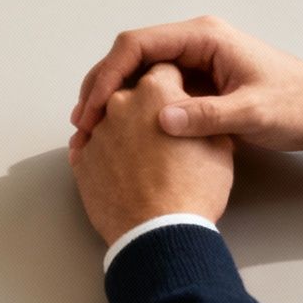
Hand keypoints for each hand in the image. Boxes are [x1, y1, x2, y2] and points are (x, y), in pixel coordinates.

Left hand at [69, 63, 234, 245]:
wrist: (159, 231)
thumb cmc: (194, 189)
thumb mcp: (220, 146)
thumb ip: (203, 117)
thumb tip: (197, 113)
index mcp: (156, 92)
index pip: (165, 70)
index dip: (176, 85)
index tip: (179, 99)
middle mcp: (120, 103)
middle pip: (133, 93)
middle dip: (147, 108)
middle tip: (162, 133)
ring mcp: (97, 131)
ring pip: (111, 120)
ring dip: (125, 131)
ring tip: (143, 158)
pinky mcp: (82, 158)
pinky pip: (93, 147)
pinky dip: (106, 153)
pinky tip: (122, 170)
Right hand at [71, 16, 302, 154]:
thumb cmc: (298, 104)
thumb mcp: (253, 112)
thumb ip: (206, 115)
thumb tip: (158, 118)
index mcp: (203, 37)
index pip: (137, 45)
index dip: (108, 74)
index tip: (94, 107)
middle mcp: (193, 42)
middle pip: (129, 56)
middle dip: (101, 87)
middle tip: (82, 122)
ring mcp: (194, 61)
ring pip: (137, 73)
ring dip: (112, 98)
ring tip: (92, 130)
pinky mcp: (197, 81)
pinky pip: (152, 88)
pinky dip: (131, 107)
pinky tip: (119, 131)